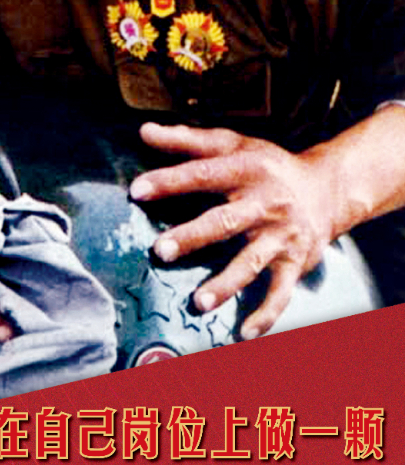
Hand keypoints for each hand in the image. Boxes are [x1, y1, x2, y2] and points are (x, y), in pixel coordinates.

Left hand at [130, 123, 335, 338]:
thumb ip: (186, 140)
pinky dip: (266, 315)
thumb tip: (144, 131)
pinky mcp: (295, 263)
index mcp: (245, 170)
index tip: (137, 191)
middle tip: (160, 251)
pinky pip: (281, 293)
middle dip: (193, 236)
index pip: (202, 175)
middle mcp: (265, 203)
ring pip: (251, 262)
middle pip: (225, 221)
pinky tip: (244, 333)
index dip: (169, 181)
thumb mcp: (231, 145)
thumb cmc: (266, 167)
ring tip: (199, 302)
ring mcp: (281, 237)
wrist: (326, 189)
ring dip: (226, 284)